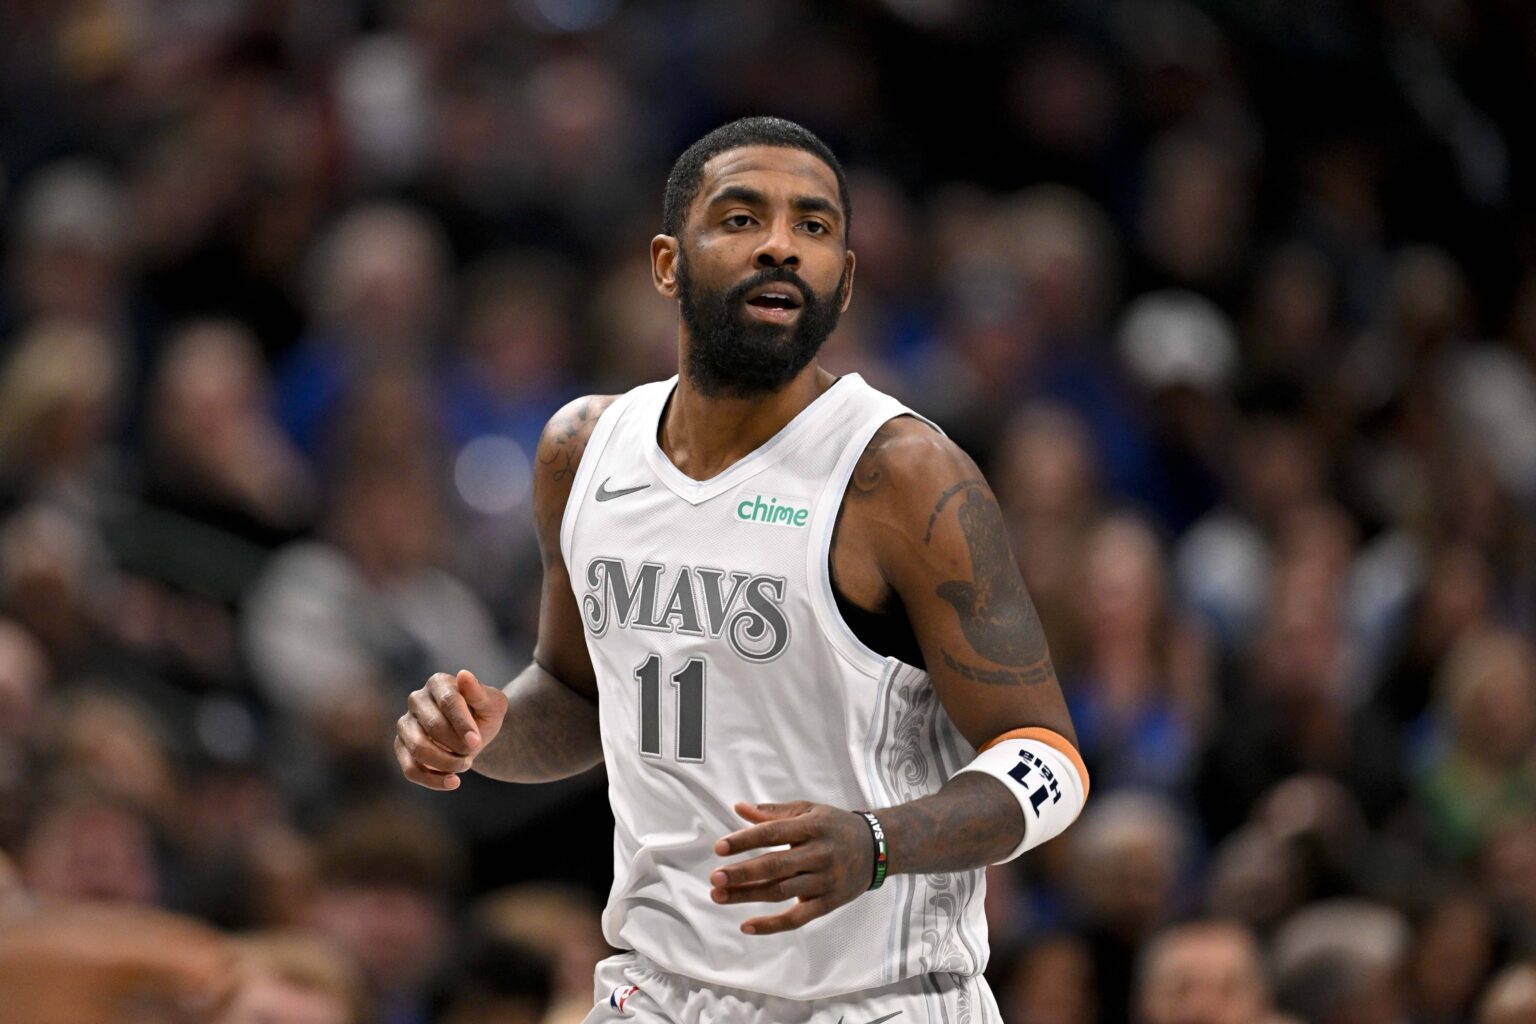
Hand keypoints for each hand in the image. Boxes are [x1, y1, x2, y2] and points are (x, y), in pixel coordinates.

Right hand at [394, 669, 507, 789]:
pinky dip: (433, 780)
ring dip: (446, 762)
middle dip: (458, 745)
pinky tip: (453, 782)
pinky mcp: (401, 747)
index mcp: (438, 683)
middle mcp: (416, 700)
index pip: (448, 701)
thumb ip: (480, 693)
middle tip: (474, 750)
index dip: (463, 724)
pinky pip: (410, 769)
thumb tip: (463, 675)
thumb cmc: (484, 715)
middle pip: (434, 726)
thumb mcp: (493, 705)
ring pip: (419, 749)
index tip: (476, 742)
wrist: (475, 736)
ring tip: (465, 764)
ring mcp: (405, 724)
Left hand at [709, 801, 874, 934]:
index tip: (719, 848)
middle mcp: (820, 853)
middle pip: (775, 865)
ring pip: (781, 892)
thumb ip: (773, 812)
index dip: (745, 840)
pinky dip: (772, 925)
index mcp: (813, 827)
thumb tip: (739, 808)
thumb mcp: (809, 811)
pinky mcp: (829, 902)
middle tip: (715, 878)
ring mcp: (825, 880)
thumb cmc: (835, 826)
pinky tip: (747, 926)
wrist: (878, 847)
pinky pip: (798, 918)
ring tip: (719, 895)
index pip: (773, 833)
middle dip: (742, 873)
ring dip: (748, 896)